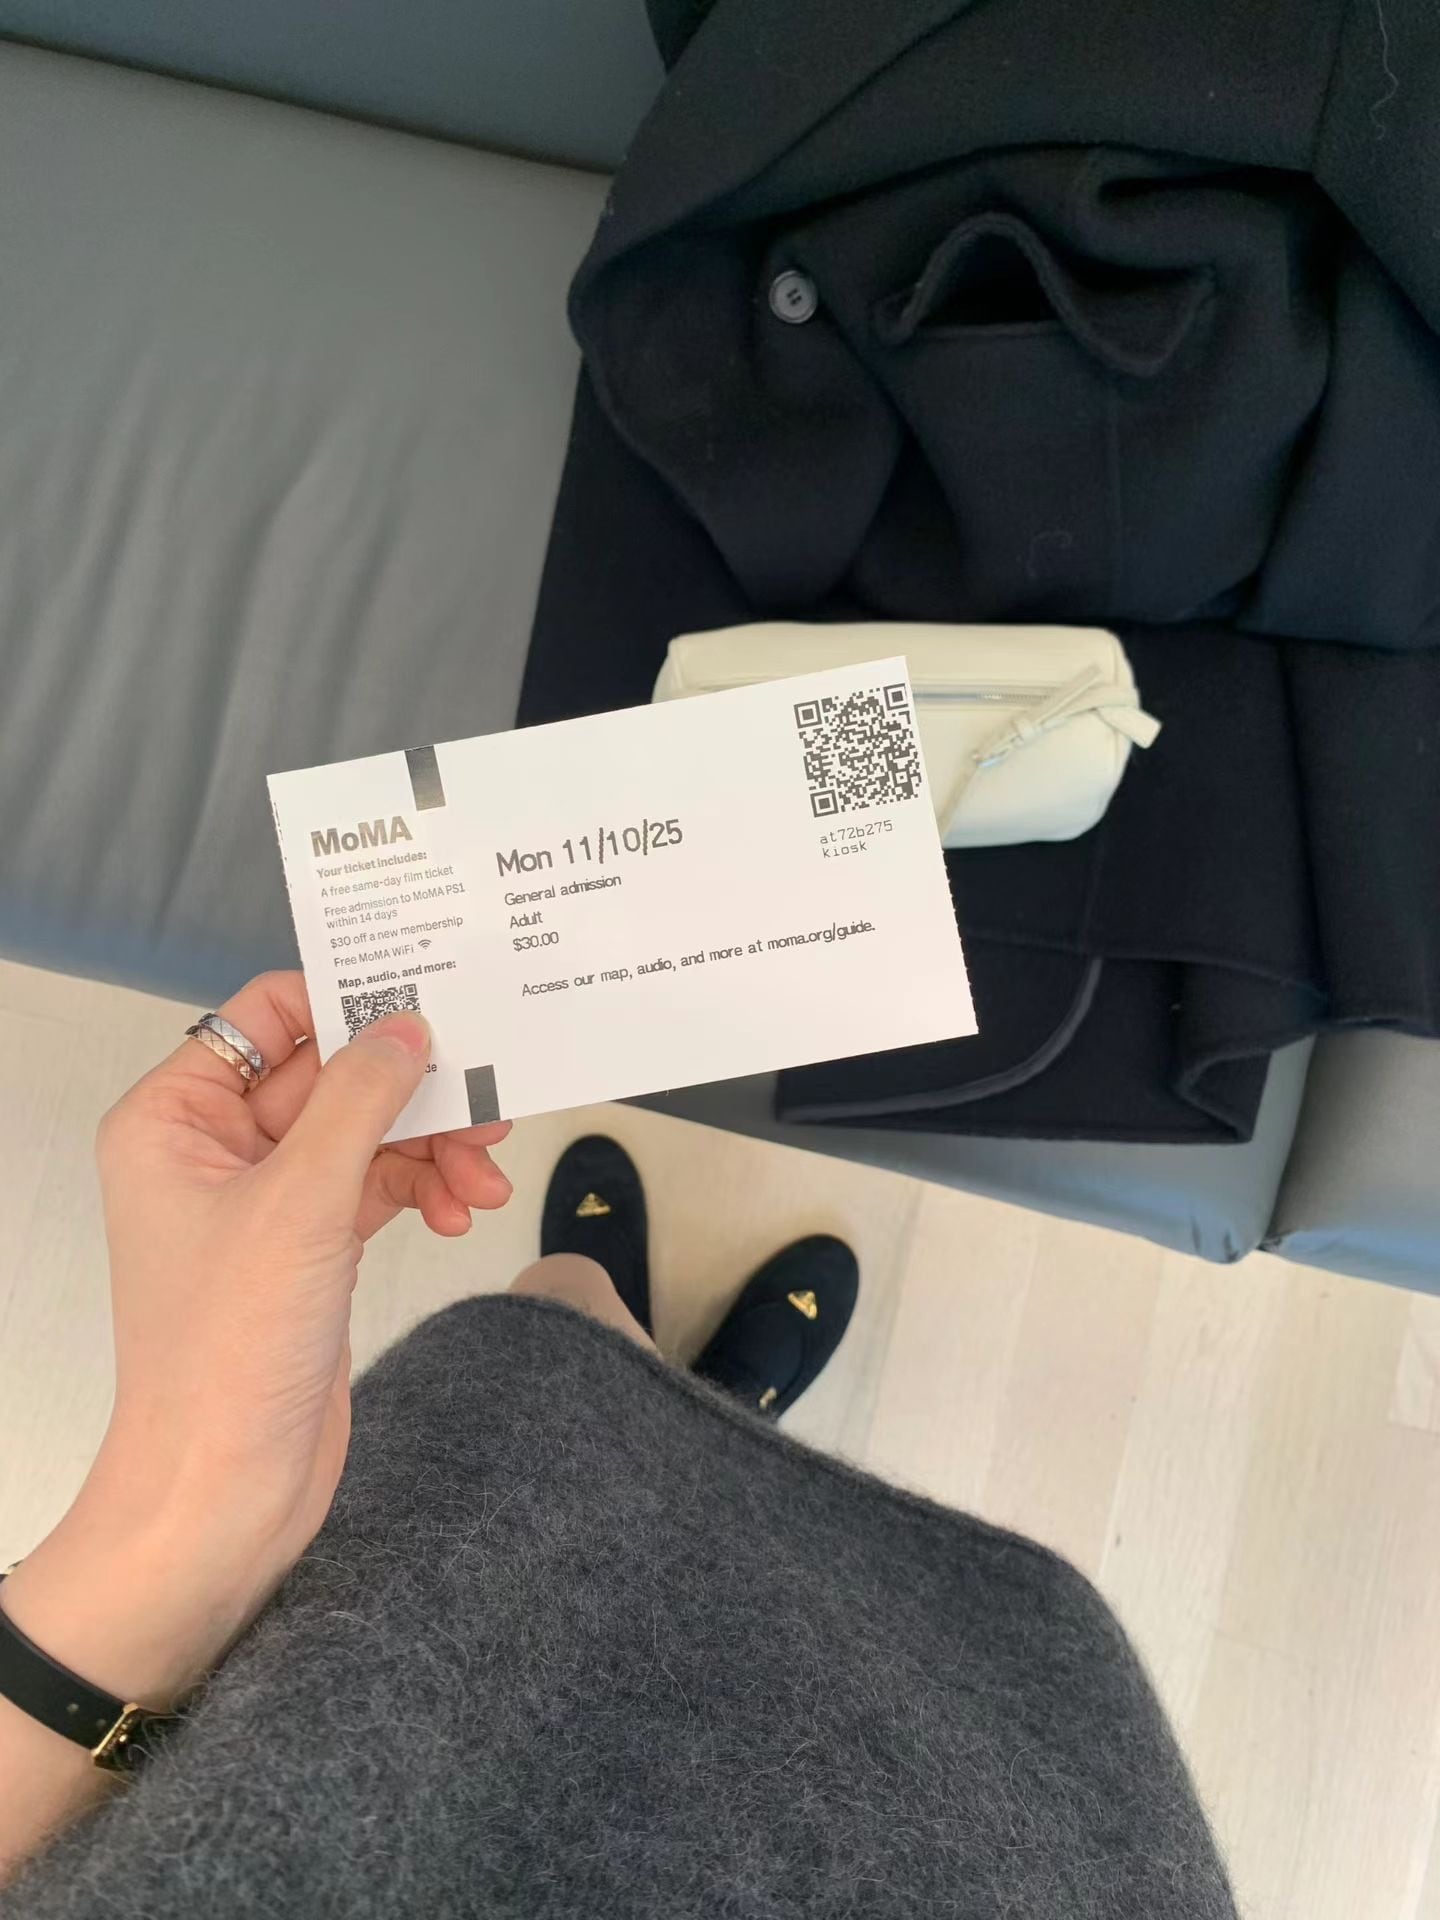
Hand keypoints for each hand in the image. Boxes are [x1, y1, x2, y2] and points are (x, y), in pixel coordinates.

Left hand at [3, 971, 510, 1726]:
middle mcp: (216, 1148)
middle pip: (332, 1074)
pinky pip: (383, 1184)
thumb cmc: (226, 1350)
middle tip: (488, 1097)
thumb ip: (359, 1098)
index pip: (267, 1016)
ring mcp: (268, 1199)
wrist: (225, 1489)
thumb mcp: (300, 1201)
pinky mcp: (312, 1246)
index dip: (349, 1005)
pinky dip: (427, 1188)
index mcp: (176, 1117)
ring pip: (369, 1131)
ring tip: (487, 1175)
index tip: (432, 1006)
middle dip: (413, 1089)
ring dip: (434, 1144)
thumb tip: (407, 1026)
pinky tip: (464, 1212)